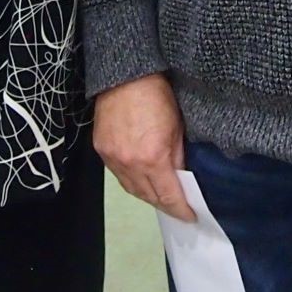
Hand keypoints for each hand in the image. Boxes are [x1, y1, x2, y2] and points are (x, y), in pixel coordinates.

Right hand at [93, 73, 194, 219]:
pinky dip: (131, 180)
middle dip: (164, 204)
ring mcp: (113, 158)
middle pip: (149, 197)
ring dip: (147, 195)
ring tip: (159, 195)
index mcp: (153, 158)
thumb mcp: (178, 127)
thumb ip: (178, 157)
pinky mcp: (101, 150)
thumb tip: (179, 176)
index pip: (168, 196)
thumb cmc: (157, 95)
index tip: (190, 216)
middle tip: (176, 207)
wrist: (126, 76)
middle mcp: (130, 164)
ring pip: (131, 189)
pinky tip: (140, 178)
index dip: (181, 209)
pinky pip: (117, 175)